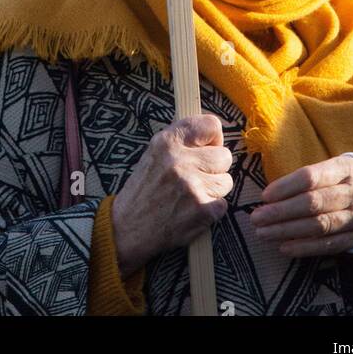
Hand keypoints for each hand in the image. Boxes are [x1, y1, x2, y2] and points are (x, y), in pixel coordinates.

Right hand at [110, 115, 232, 277]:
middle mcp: (179, 160)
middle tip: (197, 178)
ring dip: (213, 190)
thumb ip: (180, 141)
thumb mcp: (154, 154)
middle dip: (214, 169)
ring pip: (226, 181)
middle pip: (224, 156)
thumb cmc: (143, 191)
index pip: (211, 125)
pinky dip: (210, 210)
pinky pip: (222, 204)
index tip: (207, 148)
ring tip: (191, 196)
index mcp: (166, 141)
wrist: (126, 228)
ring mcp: (191, 185)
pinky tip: (191, 211)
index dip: (213, 139)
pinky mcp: (201, 210)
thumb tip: (212, 136)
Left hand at [250, 154, 352, 255]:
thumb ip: (309, 177)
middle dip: (282, 212)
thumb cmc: (347, 178)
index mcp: (345, 168)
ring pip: (319, 225)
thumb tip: (271, 193)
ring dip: (288, 231)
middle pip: (313, 203)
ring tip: (264, 233)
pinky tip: (284, 247)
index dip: (286, 187)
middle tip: (257, 218)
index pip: (312, 177)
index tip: (265, 196)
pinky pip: (328, 244)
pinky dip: (305, 247)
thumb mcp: (335, 166)